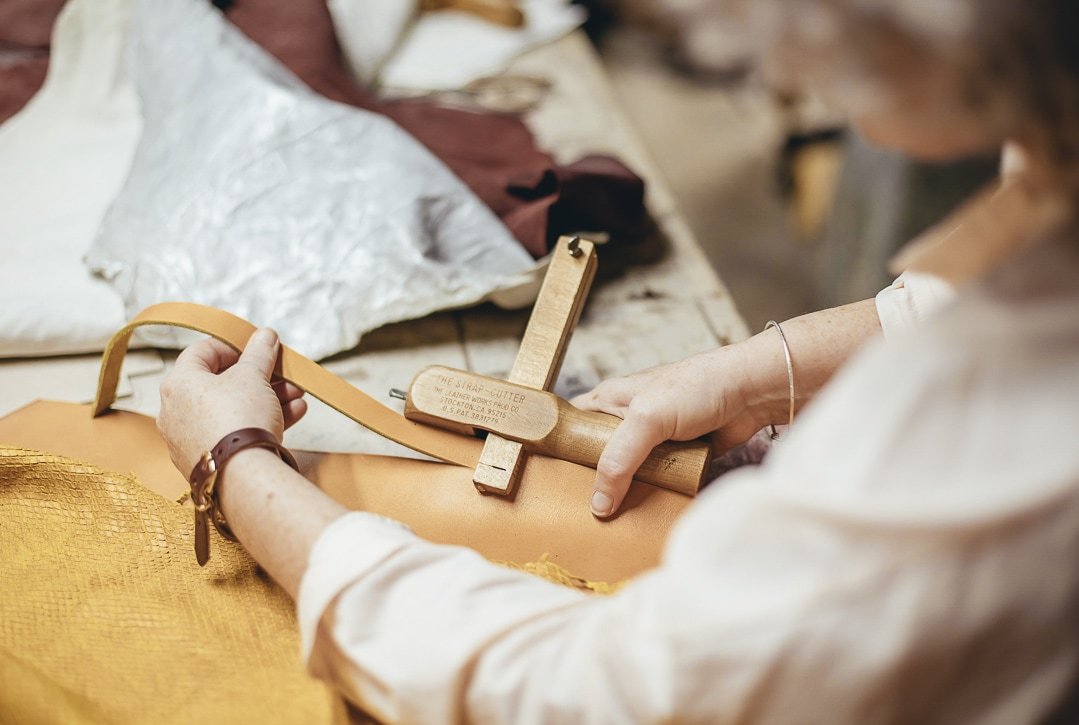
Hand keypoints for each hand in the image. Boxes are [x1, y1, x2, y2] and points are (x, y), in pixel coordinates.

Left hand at [157, 328, 307, 477]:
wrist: (242, 475)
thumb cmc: (240, 419)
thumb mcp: (254, 376)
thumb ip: (259, 352)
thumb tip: (265, 335)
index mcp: (178, 382)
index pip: (203, 352)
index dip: (234, 346)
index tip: (258, 350)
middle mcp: (175, 410)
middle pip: (222, 383)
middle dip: (260, 377)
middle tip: (283, 375)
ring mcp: (189, 439)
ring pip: (231, 410)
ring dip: (267, 399)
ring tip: (296, 397)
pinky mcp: (206, 461)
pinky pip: (232, 434)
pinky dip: (258, 423)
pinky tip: (292, 415)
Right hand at [571, 344, 770, 517]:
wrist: (752, 392)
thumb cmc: (698, 387)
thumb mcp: (647, 419)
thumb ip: (618, 460)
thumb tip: (598, 504)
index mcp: (610, 399)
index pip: (572, 424)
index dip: (559, 448)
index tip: (545, 479)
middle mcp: (627, 418)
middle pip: (598, 456)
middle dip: (592, 481)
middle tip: (577, 510)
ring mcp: (653, 439)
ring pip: (628, 472)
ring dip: (624, 492)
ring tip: (608, 521)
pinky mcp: (676, 456)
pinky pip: (656, 481)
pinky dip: (653, 494)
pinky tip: (645, 513)